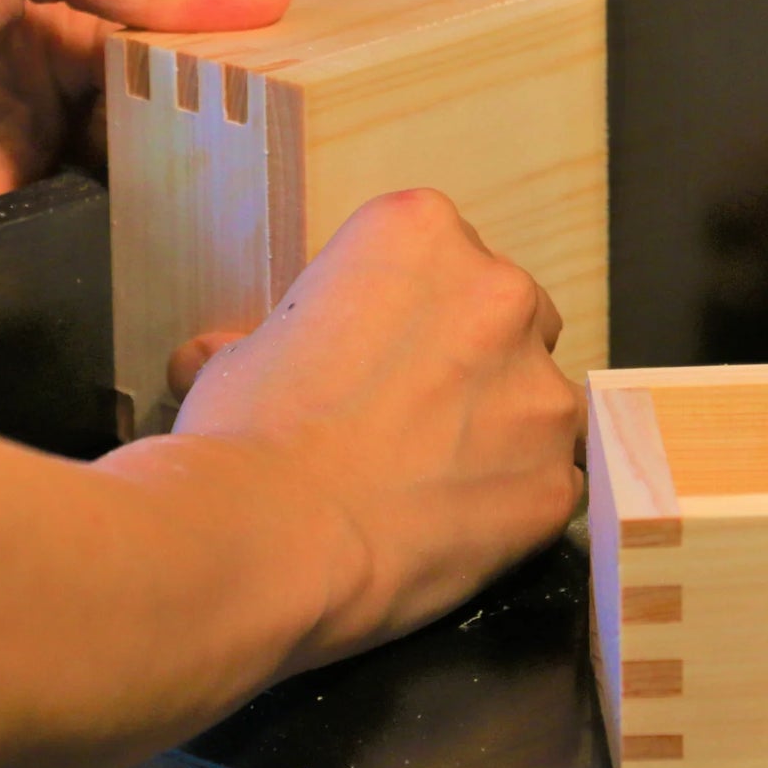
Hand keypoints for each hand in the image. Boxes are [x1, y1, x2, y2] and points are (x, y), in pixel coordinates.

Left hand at [0, 0, 290, 232]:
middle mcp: (49, 100)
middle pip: (157, 134)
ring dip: (171, 210)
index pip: (172, 57)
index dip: (233, 79)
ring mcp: (18, 168)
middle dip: (215, 155)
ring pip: (121, 197)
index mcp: (63, 24)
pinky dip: (110, 254)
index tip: (308, 103)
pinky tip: (164, 266)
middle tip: (292, 181)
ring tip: (248, 230)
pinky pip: (64, 246)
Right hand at [170, 189, 583, 667]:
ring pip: (537, 401)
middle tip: (407, 412)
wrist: (274, 534)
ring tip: (427, 478)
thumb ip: (271, 339)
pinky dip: (507, 502)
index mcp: (421, 233)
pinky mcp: (557, 479)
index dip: (405, 310)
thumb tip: (211, 354)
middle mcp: (500, 293)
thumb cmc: (248, 429)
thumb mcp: (242, 353)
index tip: (373, 352)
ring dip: (497, 429)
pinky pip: (546, 483)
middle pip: (509, 314)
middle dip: (471, 357)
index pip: (438, 255)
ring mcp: (541, 389)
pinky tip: (448, 525)